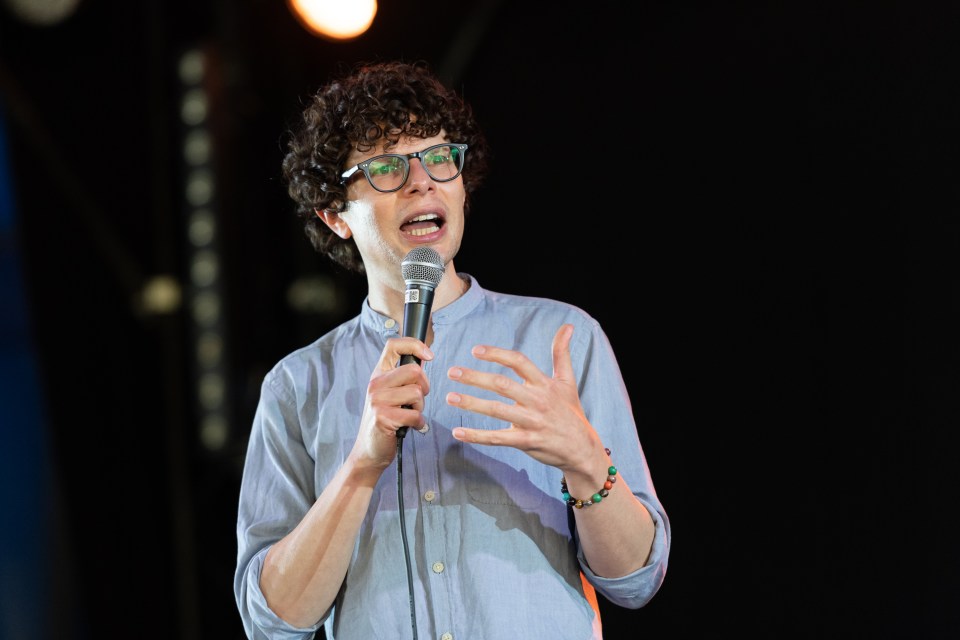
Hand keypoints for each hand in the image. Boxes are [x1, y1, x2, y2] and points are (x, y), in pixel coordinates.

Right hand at [351, 337, 433, 468]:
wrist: (369, 450)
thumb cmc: (386, 420)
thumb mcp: (389, 393)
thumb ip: (403, 377)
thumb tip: (425, 358)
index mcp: (378, 374)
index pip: (393, 345)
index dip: (414, 344)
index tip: (429, 356)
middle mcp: (375, 384)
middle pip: (414, 371)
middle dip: (424, 387)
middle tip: (416, 400)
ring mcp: (377, 400)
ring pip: (416, 393)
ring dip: (420, 407)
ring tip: (409, 415)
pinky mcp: (383, 417)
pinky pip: (415, 414)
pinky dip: (418, 423)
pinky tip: (410, 427)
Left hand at [446, 324, 602, 470]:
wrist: (581, 448)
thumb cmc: (570, 411)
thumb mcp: (567, 381)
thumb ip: (562, 353)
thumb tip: (567, 326)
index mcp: (544, 384)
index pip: (519, 362)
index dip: (497, 354)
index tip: (475, 350)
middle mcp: (537, 401)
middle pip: (502, 385)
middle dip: (475, 377)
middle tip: (452, 371)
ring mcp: (531, 422)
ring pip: (497, 411)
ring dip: (472, 403)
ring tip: (450, 397)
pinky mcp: (526, 442)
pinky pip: (498, 438)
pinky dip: (477, 436)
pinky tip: (458, 432)